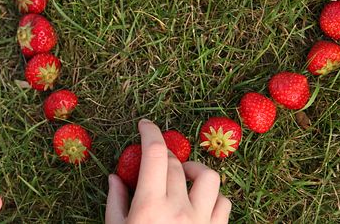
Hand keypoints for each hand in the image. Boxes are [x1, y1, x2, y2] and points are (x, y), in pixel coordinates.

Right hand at [105, 120, 230, 222]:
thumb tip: (115, 176)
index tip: (145, 124)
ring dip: (194, 170)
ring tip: (183, 176)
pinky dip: (214, 196)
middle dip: (165, 156)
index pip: (155, 154)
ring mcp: (203, 221)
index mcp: (150, 206)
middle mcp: (179, 209)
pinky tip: (200, 201)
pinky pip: (225, 203)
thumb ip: (116, 202)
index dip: (150, 133)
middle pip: (177, 164)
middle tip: (154, 162)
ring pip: (209, 177)